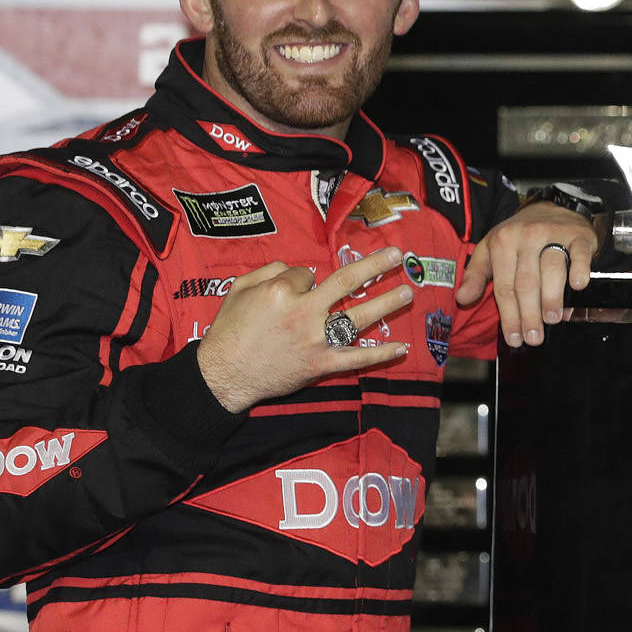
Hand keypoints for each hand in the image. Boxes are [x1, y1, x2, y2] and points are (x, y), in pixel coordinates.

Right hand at [197, 247, 413, 411]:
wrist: (223, 375)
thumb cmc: (228, 331)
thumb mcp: (239, 290)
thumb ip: (268, 271)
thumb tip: (298, 269)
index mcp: (282, 290)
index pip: (308, 274)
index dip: (307, 278)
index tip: (304, 285)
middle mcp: (305, 311)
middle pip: (348, 282)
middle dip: (376, 266)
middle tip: (398, 257)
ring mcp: (316, 339)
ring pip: (360, 316)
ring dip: (387, 303)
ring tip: (408, 292)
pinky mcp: (321, 364)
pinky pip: (357, 358)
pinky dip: (381, 354)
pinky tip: (402, 348)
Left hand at [455, 203, 598, 346]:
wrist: (551, 206)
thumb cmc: (519, 235)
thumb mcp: (491, 249)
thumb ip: (476, 274)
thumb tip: (462, 298)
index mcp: (503, 242)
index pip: (504, 286)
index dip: (509, 316)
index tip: (514, 338)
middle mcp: (526, 236)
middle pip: (527, 282)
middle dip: (529, 314)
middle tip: (534, 337)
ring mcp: (553, 234)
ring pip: (551, 269)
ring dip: (552, 297)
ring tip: (552, 319)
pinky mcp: (578, 236)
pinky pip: (579, 253)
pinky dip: (579, 269)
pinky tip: (577, 285)